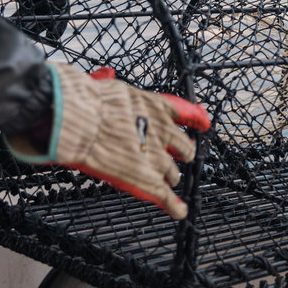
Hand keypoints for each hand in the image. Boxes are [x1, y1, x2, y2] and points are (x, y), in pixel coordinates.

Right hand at [3, 63, 209, 218]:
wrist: (83, 120)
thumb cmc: (89, 102)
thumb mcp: (108, 86)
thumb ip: (113, 85)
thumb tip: (105, 77)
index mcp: (155, 107)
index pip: (184, 113)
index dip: (196, 119)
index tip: (204, 122)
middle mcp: (162, 131)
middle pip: (184, 146)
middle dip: (182, 152)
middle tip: (178, 156)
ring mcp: (157, 157)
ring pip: (174, 172)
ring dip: (172, 176)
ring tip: (168, 180)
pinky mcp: (148, 178)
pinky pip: (166, 195)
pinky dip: (175, 206)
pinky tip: (180, 211)